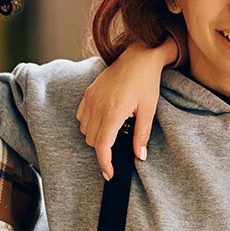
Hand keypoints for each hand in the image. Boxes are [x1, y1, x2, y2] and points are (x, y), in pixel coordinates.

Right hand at [76, 37, 178, 178]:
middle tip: (119, 145)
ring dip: (95, 136)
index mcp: (113, 112)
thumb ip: (141, 135)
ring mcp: (91, 98)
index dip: (104, 163)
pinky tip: (104, 119)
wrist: (139, 56)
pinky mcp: (88, 92)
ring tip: (114, 129)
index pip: (102, 146)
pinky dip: (89, 123)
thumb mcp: (148, 111)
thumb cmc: (146, 82)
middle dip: (103, 149)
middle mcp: (98, 106)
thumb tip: (139, 156)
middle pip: (91, 140)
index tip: (109, 173)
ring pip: (84, 130)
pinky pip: (81, 116)